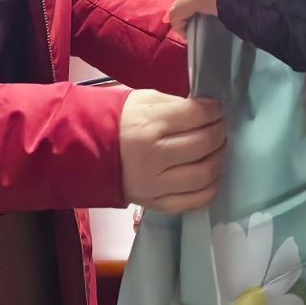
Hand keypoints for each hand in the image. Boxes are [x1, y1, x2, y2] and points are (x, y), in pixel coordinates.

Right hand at [119, 90, 227, 212]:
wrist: (86, 151)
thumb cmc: (118, 121)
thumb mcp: (144, 101)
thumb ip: (176, 105)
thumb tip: (206, 112)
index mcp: (149, 125)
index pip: (196, 115)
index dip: (213, 110)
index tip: (215, 109)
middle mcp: (153, 157)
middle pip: (204, 144)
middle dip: (219, 132)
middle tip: (219, 127)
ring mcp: (154, 184)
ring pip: (204, 175)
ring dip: (219, 159)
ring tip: (216, 149)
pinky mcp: (154, 203)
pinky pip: (193, 201)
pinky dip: (210, 188)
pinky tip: (210, 176)